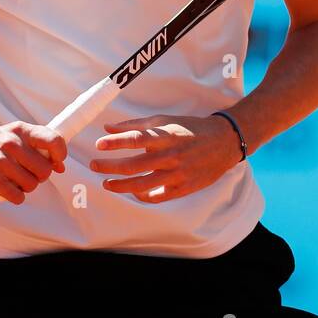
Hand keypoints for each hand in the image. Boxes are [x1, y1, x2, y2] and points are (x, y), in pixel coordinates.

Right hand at [0, 121, 66, 204]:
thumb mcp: (11, 136)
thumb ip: (37, 147)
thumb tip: (60, 166)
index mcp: (19, 130)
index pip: (53, 140)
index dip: (59, 155)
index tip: (55, 162)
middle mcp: (10, 143)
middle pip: (45, 170)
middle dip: (38, 177)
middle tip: (24, 174)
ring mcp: (0, 161)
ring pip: (31, 185)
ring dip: (24, 188)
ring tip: (11, 180)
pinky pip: (17, 196)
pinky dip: (14, 196)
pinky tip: (4, 189)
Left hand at [90, 113, 243, 202]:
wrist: (223, 143)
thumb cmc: (190, 129)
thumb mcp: (166, 121)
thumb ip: (136, 125)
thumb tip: (108, 127)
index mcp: (166, 136)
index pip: (136, 139)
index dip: (115, 143)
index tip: (99, 145)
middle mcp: (171, 156)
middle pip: (133, 165)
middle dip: (109, 167)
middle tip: (94, 165)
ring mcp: (177, 174)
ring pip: (142, 185)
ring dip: (120, 185)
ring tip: (106, 183)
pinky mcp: (183, 188)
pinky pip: (157, 196)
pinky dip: (142, 196)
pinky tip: (132, 192)